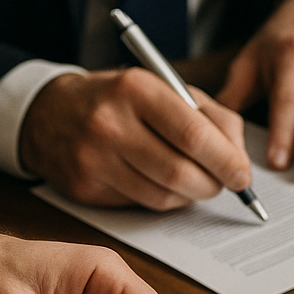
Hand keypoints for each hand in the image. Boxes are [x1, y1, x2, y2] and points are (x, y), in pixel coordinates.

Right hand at [20, 68, 252, 210]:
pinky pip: (142, 205)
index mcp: (137, 89)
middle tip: (224, 183)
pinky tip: (164, 184)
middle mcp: (111, 123)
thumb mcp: (166, 88)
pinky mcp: (86, 187)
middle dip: (213, 184)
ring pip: (164, 196)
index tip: (243, 175)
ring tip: (195, 181)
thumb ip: (211, 115)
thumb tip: (239, 156)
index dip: (227, 161)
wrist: (49, 112)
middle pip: (181, 172)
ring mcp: (94, 159)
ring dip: (191, 195)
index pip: (194, 135)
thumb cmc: (121, 99)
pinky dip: (165, 200)